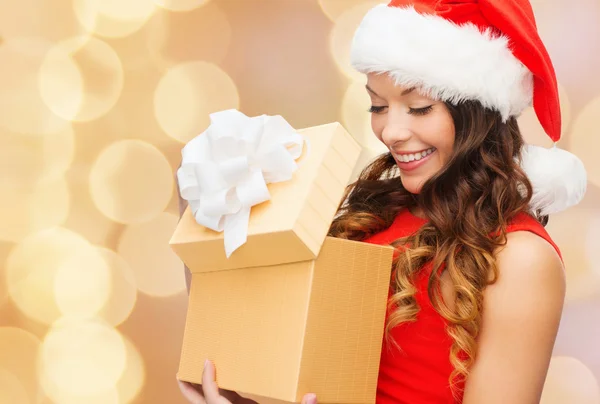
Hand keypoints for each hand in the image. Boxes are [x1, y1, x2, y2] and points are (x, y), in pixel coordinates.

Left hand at [177, 360, 317, 403]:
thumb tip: (313, 396)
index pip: (213, 397)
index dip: (206, 379)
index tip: (205, 361)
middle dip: (189, 390)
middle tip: (181, 372)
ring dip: (203, 390)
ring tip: (200, 371)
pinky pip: (224, 402)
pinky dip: (221, 392)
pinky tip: (226, 381)